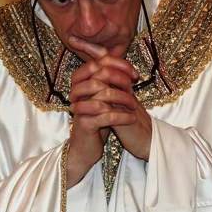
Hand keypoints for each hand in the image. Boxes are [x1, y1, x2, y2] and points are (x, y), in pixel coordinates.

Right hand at [66, 57, 138, 186]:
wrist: (85, 148)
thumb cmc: (97, 122)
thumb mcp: (104, 99)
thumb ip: (110, 83)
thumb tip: (127, 67)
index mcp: (80, 83)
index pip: (97, 64)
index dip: (118, 65)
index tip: (134, 75)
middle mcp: (77, 93)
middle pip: (99, 76)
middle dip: (121, 80)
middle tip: (134, 89)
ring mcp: (80, 108)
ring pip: (103, 95)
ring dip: (124, 99)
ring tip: (134, 106)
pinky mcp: (85, 124)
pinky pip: (106, 116)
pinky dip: (122, 116)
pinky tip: (132, 118)